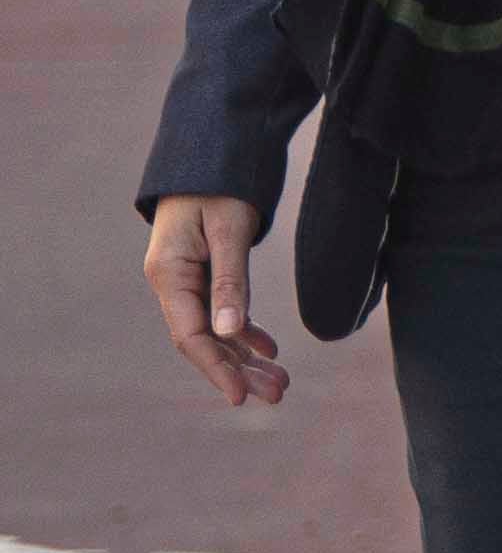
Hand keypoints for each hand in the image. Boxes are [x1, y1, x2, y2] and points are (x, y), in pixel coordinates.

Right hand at [141, 197, 279, 408]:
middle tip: (279, 394)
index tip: (240, 396)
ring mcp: (187, 279)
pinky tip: (269, 350)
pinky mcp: (204, 273)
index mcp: (169, 274)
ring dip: (246, 357)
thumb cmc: (219, 187)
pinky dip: (246, 332)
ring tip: (281, 381)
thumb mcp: (229, 231)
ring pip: (216, 330)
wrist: (211, 156)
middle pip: (204, 339)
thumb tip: (230, 332)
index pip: (189, 335)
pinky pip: (223, 312)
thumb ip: (230, 281)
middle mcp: (173, 282)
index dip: (216, 368)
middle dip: (239, 370)